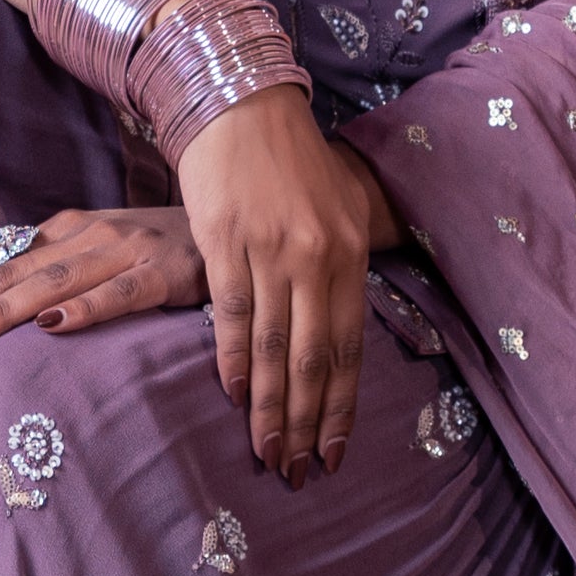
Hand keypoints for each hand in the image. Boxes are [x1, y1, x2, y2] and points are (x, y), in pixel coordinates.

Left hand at [0, 199, 204, 387]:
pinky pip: (120, 291)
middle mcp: (84, 236)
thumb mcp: (103, 262)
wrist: (239, 224)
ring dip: (4, 313)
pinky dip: (85, 306)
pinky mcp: (166, 268)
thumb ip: (57, 281)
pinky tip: (54, 325)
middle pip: (4, 280)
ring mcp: (124, 249)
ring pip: (50, 283)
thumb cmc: (166, 253)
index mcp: (62, 236)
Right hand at [175, 90, 391, 480]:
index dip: (342, 405)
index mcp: (349, 253)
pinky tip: (237, 396)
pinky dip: (236, 359)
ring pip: (275, 346)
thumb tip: (339, 330)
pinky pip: (232, 312)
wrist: (242, 104)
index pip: (350, 346)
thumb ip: (339, 268)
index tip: (334, 452)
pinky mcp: (225, 240)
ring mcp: (271, 249)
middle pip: (315, 358)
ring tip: (268, 452)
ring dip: (271, 407)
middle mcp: (317, 256)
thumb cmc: (290, 162)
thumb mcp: (334, 210)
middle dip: (307, 422)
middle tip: (300, 472)